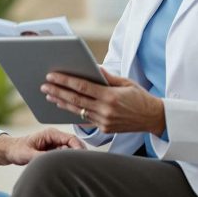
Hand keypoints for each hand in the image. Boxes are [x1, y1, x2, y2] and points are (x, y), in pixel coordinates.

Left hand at [0, 129, 84, 166]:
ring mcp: (55, 144)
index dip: (78, 148)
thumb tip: (56, 162)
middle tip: (79, 168)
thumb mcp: (29, 155)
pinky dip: (66, 162)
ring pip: (70, 152)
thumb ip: (42, 157)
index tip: (81, 159)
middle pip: (74, 145)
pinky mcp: (54, 151)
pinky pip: (65, 156)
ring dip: (71, 160)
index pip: (71, 139)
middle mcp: (55, 138)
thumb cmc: (18, 150)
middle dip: (78, 155)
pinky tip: (65, 170)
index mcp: (51, 134)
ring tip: (71, 170)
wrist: (10, 151)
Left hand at [42, 68, 165, 134]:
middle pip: (75, 100)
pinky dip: (73, 111)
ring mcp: (104, 122)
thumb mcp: (126, 82)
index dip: (65, 81)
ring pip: (77, 111)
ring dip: (61, 102)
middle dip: (58, 91)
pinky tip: (64, 105)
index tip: (52, 76)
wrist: (153, 119)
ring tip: (49, 95)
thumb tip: (92, 67)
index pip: (82, 87)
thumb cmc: (140, 97)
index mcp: (110, 96)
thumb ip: (107, 77)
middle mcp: (105, 111)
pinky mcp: (104, 130)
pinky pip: (85, 119)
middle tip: (44, 86)